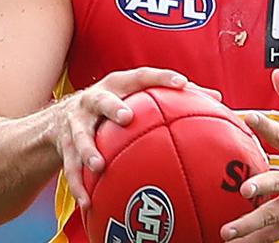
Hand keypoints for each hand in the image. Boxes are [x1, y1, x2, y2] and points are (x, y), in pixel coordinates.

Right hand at [46, 67, 219, 209]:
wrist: (59, 119)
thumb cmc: (114, 105)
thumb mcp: (136, 96)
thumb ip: (174, 97)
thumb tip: (218, 98)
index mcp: (118, 84)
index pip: (142, 76)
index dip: (161, 77)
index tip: (182, 83)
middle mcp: (94, 100)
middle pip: (103, 101)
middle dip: (114, 108)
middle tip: (126, 117)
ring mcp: (76, 122)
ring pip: (80, 136)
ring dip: (88, 151)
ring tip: (98, 166)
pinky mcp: (63, 146)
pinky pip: (70, 168)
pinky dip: (78, 185)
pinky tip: (88, 202)